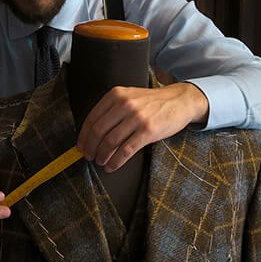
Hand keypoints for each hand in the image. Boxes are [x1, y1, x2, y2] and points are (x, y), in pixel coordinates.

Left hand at [76, 83, 209, 172]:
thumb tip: (91, 133)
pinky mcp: (148, 131)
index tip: (81, 146)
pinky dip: (116, 161)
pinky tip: (111, 166)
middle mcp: (125, 104)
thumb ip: (111, 109)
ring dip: (102, 156)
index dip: (84, 136)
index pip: (92, 118)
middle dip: (90, 147)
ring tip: (100, 162)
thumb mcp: (128, 97)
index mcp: (116, 95)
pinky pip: (126, 150)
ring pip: (111, 142)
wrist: (179, 101)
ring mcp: (137, 118)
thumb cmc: (151, 102)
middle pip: (99, 131)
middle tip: (88, 157)